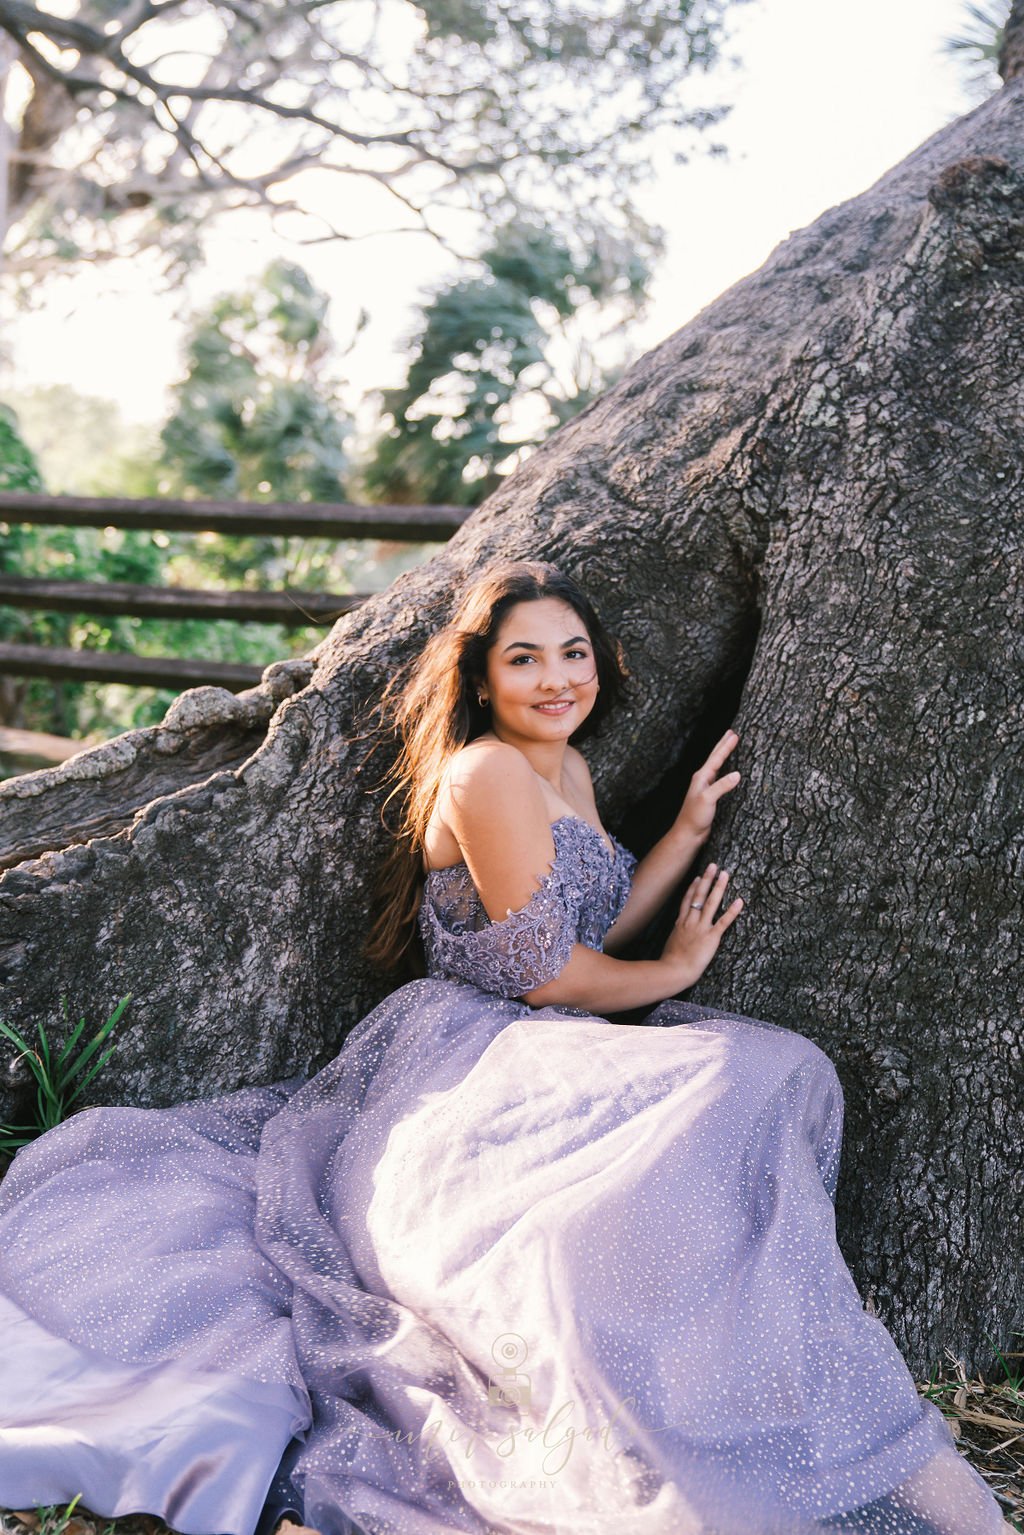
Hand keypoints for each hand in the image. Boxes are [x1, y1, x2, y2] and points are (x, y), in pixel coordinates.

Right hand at [660, 861, 743, 990]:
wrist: (672, 970)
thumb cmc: (670, 962)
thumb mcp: (671, 944)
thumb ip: (677, 936)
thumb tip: (677, 934)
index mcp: (680, 924)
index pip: (687, 901)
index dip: (693, 888)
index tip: (698, 877)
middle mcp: (690, 922)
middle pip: (699, 896)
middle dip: (706, 879)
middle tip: (713, 866)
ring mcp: (701, 928)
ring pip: (711, 903)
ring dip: (718, 887)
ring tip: (725, 874)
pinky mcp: (711, 937)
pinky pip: (723, 922)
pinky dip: (732, 911)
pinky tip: (739, 901)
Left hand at [674, 729, 741, 843]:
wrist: (688, 833)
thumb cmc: (695, 817)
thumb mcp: (708, 799)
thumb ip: (722, 786)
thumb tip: (737, 774)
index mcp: (701, 777)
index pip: (716, 758)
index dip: (726, 746)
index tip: (735, 734)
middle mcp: (703, 779)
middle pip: (715, 758)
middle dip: (723, 745)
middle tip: (731, 732)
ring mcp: (706, 787)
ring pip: (717, 766)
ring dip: (723, 755)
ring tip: (730, 745)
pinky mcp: (710, 796)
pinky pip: (720, 777)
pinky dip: (725, 769)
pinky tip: (728, 771)